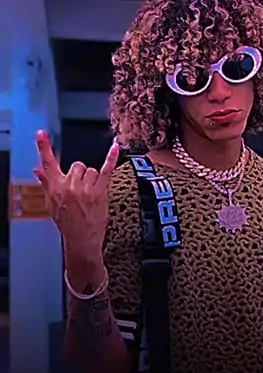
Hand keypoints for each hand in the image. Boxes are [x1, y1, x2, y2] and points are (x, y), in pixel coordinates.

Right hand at [34, 130, 118, 276]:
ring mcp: (86, 187)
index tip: (42, 134)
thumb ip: (46, 184)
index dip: (44, 148)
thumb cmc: (67, 223)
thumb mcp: (52, 204)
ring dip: (92, 178)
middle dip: (80, 175)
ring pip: (91, 170)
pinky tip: (115, 148)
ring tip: (91, 193)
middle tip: (81, 189)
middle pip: (77, 165)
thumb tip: (37, 170)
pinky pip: (106, 170)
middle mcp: (69, 185)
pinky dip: (111, 158)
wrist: (82, 238)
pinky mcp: (100, 190)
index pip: (47, 164)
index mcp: (55, 187)